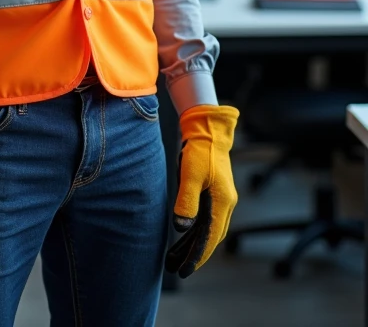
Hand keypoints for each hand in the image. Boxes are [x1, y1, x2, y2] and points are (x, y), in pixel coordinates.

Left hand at [165, 104, 238, 277]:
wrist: (208, 129)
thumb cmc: (199, 149)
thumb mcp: (191, 174)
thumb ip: (187, 200)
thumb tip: (181, 227)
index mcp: (222, 201)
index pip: (210, 236)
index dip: (198, 255)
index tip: (185, 270)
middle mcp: (225, 203)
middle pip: (211, 237)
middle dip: (195, 255)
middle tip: (177, 270)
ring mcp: (220, 199)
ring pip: (208, 230)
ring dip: (193, 245)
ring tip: (174, 259)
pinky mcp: (213, 193)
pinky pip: (205, 219)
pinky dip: (194, 232)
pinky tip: (183, 238)